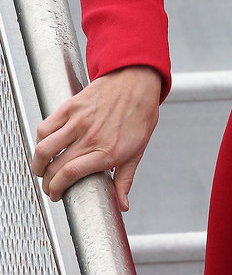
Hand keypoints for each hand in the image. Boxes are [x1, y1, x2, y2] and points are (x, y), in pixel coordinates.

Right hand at [32, 65, 161, 211]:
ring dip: (37, 164)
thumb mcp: (137, 150)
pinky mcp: (72, 106)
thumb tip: (122, 205)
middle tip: (49, 185)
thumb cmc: (140, 113)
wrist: (137, 80)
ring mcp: (79, 120)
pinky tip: (45, 145)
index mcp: (107, 151)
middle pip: (55, 167)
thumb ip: (125, 180)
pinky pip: (46, 126)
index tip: (56, 194)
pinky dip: (40, 139)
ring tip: (41, 169)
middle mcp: (91, 137)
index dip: (57, 189)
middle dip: (47, 182)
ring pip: (44, 148)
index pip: (70, 175)